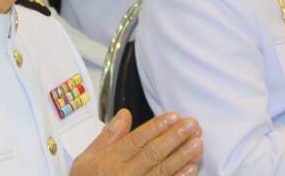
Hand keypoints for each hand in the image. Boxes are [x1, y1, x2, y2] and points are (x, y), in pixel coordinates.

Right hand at [69, 109, 201, 175]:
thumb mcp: (86, 159)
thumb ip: (107, 136)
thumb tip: (124, 114)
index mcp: (110, 161)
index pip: (136, 140)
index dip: (156, 127)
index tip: (173, 116)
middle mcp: (124, 175)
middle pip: (153, 154)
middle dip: (174, 137)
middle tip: (192, 124)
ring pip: (162, 171)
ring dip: (182, 156)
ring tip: (198, 142)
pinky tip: (192, 169)